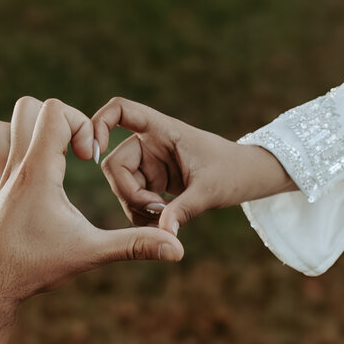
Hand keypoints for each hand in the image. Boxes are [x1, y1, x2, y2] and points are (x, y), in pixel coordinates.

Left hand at [0, 96, 183, 343]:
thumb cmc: (36, 268)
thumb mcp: (92, 253)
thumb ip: (136, 246)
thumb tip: (178, 248)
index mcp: (38, 171)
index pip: (54, 110)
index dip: (80, 124)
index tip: (89, 157)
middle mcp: (14, 168)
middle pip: (27, 108)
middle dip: (59, 122)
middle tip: (74, 154)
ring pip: (0, 128)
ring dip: (28, 135)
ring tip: (53, 161)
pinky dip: (6, 159)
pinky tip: (28, 182)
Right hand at [92, 97, 293, 233]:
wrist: (247, 178)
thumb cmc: (233, 172)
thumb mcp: (211, 190)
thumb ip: (185, 209)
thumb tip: (165, 234)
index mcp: (163, 129)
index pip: (122, 110)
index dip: (100, 122)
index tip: (97, 149)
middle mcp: (150, 143)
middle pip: (114, 162)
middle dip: (129, 192)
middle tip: (157, 211)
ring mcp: (149, 163)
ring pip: (121, 186)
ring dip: (136, 207)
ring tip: (166, 220)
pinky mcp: (152, 181)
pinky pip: (133, 200)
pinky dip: (142, 215)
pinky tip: (163, 225)